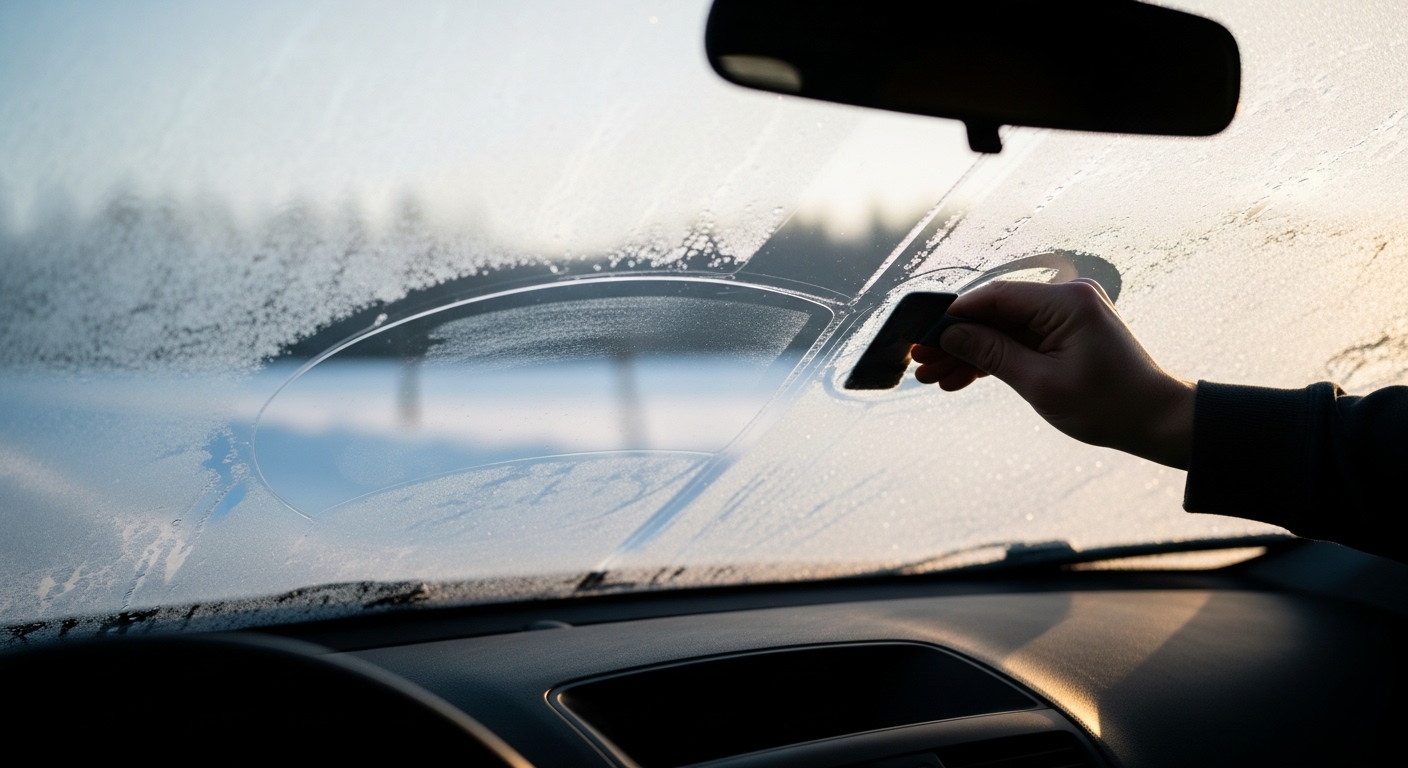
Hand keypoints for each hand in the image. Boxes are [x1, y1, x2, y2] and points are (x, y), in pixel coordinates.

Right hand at [911, 278, 1194, 468]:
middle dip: (956, 340)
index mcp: (1066, 302)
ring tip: (934, 377)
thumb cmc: (1108, 405)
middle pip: (994, 312)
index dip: (954, 315)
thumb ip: (992, 353)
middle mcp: (1066, 297)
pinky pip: (1019, 338)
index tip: (922, 334)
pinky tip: (962, 377)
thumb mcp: (1041, 384)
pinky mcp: (1065, 331)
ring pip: (1002, 328)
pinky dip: (993, 357)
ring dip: (969, 352)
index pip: (995, 296)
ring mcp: (1066, 313)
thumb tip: (950, 334)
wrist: (1156, 420)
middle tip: (920, 363)